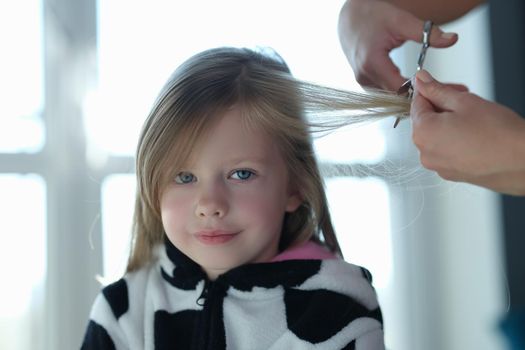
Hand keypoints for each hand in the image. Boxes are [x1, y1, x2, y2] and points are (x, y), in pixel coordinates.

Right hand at [338, 0, 457, 90]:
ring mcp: (364, 82)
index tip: (447, 88)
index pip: (400, 88)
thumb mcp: (401, 20)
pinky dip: (404, 89)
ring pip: (394, 95)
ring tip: (443, 88)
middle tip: (455, 89)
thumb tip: (452, 39)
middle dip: (426, 93)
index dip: (423, 90)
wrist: (350, 18)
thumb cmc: (372, 16)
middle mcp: (365, 77)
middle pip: (400, 95)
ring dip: (415, 93)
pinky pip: (388, 91)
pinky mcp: (366, 83)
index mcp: (372, 63)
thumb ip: (426, 33)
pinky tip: (422, 85)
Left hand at [411, 70, 524, 195]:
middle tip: (464, 98)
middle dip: (442, 106)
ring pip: (436, 136)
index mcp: (423, 133)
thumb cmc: (498, 133)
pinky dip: (455, 139)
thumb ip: (438, 90)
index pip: (416, 104)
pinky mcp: (452, 174)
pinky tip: (475, 134)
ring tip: (474, 117)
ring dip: (449, 122)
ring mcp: (438, 167)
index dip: (432, 90)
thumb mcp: (464, 101)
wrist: (523, 162)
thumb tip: (422, 80)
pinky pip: (446, 151)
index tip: (446, 86)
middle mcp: (425, 154)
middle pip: (425, 120)